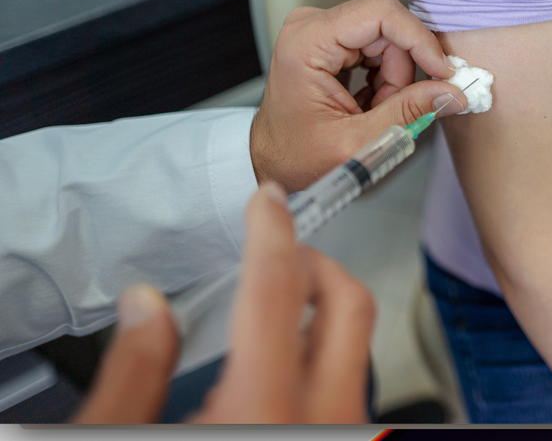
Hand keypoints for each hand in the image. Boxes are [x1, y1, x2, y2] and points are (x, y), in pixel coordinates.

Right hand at [75, 183, 375, 423]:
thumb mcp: (125, 437)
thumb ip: (134, 372)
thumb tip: (145, 307)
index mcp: (264, 413)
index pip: (277, 292)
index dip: (271, 231)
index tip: (269, 199)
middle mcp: (324, 421)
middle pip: (348, 304)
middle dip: (314, 261)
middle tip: (278, 249)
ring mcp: (351, 433)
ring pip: (361, 343)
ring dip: (323, 309)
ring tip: (277, 306)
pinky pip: (355, 381)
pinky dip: (328, 352)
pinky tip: (288, 363)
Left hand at [251, 0, 465, 192]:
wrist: (274, 160)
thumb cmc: (298, 156)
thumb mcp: (358, 143)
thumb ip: (408, 114)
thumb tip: (452, 94)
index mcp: (307, 42)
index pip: (381, 12)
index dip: (419, 40)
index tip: (442, 72)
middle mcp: (312, 25)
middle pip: (388, 29)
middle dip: (403, 73)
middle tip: (392, 109)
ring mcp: (322, 29)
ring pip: (389, 40)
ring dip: (394, 80)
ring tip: (374, 111)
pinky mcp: (332, 38)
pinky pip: (380, 46)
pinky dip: (386, 78)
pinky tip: (370, 102)